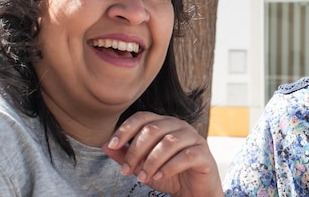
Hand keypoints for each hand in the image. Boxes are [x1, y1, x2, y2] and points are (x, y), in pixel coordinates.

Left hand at [102, 111, 222, 196]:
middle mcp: (179, 126)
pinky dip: (168, 167)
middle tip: (126, 170)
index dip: (126, 129)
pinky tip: (158, 176)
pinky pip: (185, 156)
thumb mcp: (143, 165)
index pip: (142, 117)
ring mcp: (193, 138)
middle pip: (153, 129)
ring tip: (142, 177)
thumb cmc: (169, 174)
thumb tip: (105, 146)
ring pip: (168, 142)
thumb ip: (126, 155)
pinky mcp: (203, 153)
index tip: (112, 145)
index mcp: (164, 123)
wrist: (194, 190)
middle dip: (136, 151)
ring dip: (151, 162)